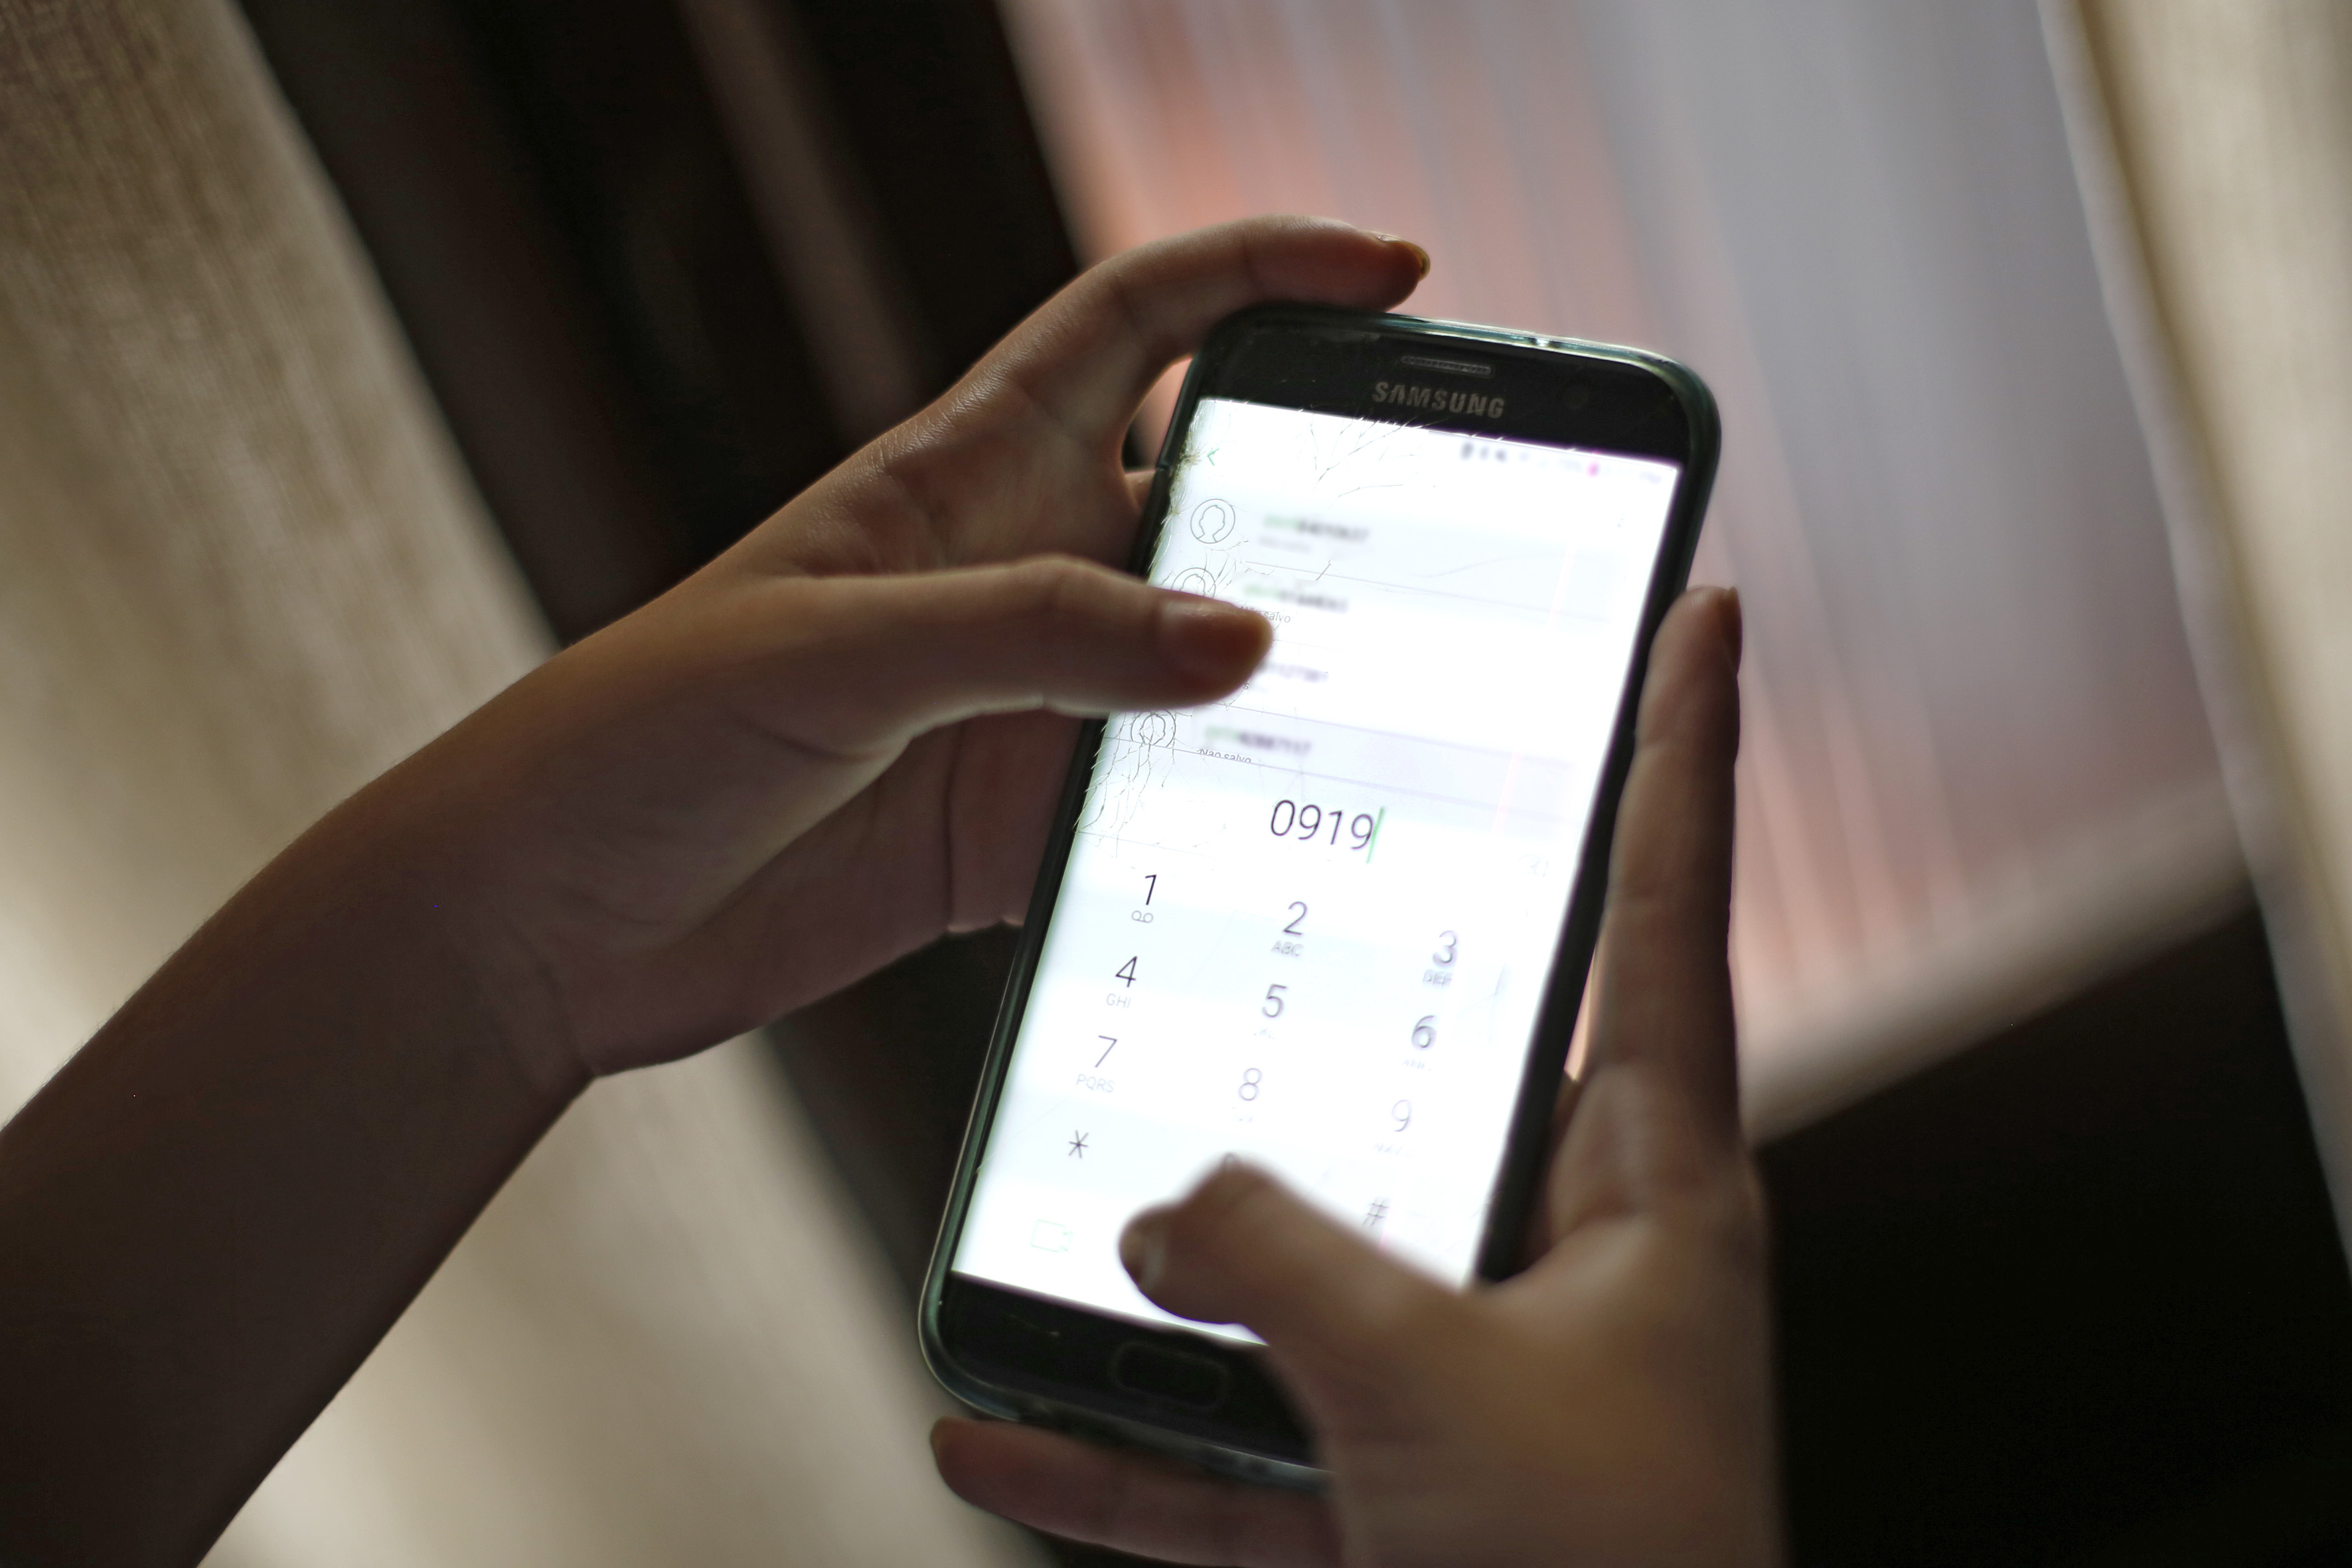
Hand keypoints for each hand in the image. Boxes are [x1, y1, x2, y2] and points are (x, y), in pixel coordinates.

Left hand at [369, 217, 1429, 1085]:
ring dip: (1294, 696)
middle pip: (1214, 504)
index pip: (1144, 324)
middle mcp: (1018, 579)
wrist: (548, 919)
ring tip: (1410, 724)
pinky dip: (1228, 835)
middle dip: (1332, 508)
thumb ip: (1034, 635)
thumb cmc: (641, 732)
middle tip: (1457, 546)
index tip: (1394, 279)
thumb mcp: (835, 651)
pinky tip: (1289, 862)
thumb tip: (1239, 640)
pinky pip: (1161, 816)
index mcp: (966, 472)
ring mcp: (1027, 710)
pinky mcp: (1018, 833)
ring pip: (1208, 677)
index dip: (1267, 278)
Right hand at [932, 588, 1779, 1566]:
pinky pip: (1233, 1457)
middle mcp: (1571, 1265)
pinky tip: (994, 1426)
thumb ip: (1277, 1257)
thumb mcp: (1430, 1382)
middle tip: (1278, 861)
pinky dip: (1121, 1453)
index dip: (1681, 744)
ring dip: (1171, 1261)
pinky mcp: (1393, 1512)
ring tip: (1052, 1193)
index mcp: (1654, 1188)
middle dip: (1347, 980)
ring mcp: (1472, 1388)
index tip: (1699, 610)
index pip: (1662, 903)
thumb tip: (1157, 1209)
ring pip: (1300, 1276)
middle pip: (1442, 1069)